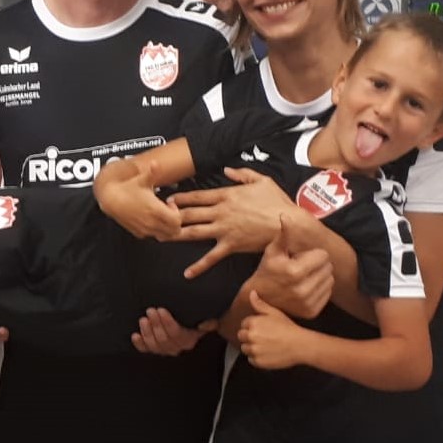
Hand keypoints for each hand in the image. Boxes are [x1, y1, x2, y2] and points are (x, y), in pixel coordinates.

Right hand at [94, 160, 182, 240]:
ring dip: (166, 228)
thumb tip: (156, 163)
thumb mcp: (141, 179)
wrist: (109, 198)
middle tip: (168, 211)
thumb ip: (152, 171)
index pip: (177, 221)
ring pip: (164, 236)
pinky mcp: (138, 233)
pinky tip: (151, 219)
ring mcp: (145, 229)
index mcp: (155, 210)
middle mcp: (151, 222)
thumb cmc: (125, 189)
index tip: (170, 204)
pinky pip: (152, 236)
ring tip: (161, 216)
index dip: (177, 213)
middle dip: (174, 222)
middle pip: (173, 231)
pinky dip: (156, 231)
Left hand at [131, 307, 215, 355]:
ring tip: (143, 320)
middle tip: (150, 311)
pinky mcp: (154, 348)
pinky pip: (146, 350)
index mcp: (189, 339)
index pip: (177, 333)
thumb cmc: (194, 318)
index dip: (167, 322)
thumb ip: (208, 321)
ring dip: (147, 332)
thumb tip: (205, 324)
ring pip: (155, 345)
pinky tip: (135, 336)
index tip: (161, 310)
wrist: (187, 322)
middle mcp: (177, 347)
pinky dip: (139, 344)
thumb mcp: (205, 317)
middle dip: (156, 324)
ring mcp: (164, 350)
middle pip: (164, 339)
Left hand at [172, 167, 292, 276]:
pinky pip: (211, 257)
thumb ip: (241, 174)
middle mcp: (220, 212)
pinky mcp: (231, 246)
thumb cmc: (277, 201)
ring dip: (175, 235)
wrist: (288, 223)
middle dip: (170, 215)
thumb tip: (226, 169)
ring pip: (193, 232)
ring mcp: (224, 229)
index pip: (197, 196)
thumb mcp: (261, 180)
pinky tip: (187, 273)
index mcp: (226, 195)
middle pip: (189, 213)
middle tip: (154, 218)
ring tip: (160, 238)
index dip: (179, 198)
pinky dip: (199, 266)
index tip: (166, 200)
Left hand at [237, 290, 304, 369]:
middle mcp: (251, 336)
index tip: (262, 329)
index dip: (252, 326)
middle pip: (241, 336)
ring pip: (245, 349)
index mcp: (253, 323)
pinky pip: (251, 360)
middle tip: (263, 338)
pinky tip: (267, 354)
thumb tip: (251, 293)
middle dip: (249, 336)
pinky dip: (257, 358)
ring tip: (266, 346)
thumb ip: (260, 304)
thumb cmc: (288, 328)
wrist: (300, 345)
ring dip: (252, 347)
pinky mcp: (258, 361)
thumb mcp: (274, 313)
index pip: (244, 324)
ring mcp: (254, 350)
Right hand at [251, 221, 332, 319]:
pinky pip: (327, 294)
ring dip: (320, 276)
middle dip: (317, 264)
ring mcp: (307, 302)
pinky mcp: (311, 312)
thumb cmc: (267, 270)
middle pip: (328, 268)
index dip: (312, 253)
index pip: (322, 256)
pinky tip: (306, 286)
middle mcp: (302, 289)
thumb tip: (286, 216)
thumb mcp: (273, 250)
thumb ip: (284, 234)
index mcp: (294, 271)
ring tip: (304, 276)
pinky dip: (320, 288)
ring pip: (329, 280)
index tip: (300, 257)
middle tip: (302, 266)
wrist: (260, 297)